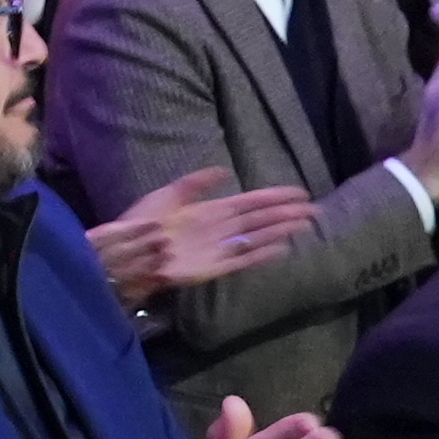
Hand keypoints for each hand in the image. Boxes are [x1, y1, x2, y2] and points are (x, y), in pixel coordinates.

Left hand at [87, 167, 317, 305]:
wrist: (126, 248)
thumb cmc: (142, 221)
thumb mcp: (169, 194)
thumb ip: (197, 183)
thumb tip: (224, 170)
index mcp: (210, 211)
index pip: (250, 202)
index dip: (274, 197)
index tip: (298, 193)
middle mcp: (219, 229)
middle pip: (259, 220)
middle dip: (285, 214)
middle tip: (313, 210)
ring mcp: (217, 249)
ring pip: (256, 238)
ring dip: (280, 231)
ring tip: (304, 225)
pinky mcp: (212, 268)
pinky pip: (242, 260)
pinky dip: (261, 254)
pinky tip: (281, 248)